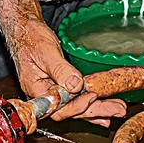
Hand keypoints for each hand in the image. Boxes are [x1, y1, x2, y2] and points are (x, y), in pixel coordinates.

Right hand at [8, 17, 125, 126]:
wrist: (26, 30)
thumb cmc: (31, 39)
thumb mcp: (46, 52)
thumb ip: (60, 70)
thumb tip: (75, 86)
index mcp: (37, 91)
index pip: (58, 109)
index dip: (77, 106)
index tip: (92, 97)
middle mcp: (46, 96)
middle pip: (72, 111)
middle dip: (96, 110)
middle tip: (117, 109)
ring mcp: (54, 93)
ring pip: (77, 107)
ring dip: (98, 109)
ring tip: (117, 109)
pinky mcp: (61, 88)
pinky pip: (76, 100)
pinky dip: (91, 105)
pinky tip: (104, 111)